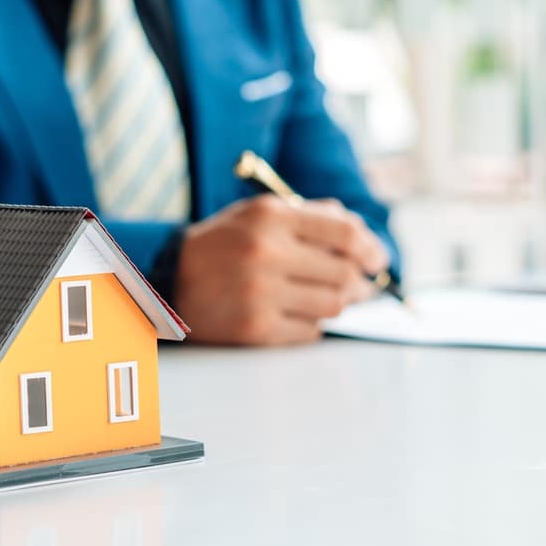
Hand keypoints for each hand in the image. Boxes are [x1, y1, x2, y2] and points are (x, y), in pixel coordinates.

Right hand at [174, 195, 389, 345]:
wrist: (166, 283)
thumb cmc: (222, 246)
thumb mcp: (258, 214)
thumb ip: (310, 215)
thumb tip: (362, 234)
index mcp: (270, 217)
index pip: (345, 233)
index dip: (371, 248)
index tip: (378, 259)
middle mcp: (266, 253)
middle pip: (345, 273)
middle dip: (362, 281)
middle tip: (363, 285)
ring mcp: (260, 294)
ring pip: (333, 305)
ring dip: (340, 303)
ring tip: (334, 298)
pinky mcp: (255, 329)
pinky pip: (310, 331)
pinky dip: (312, 324)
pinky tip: (298, 314)